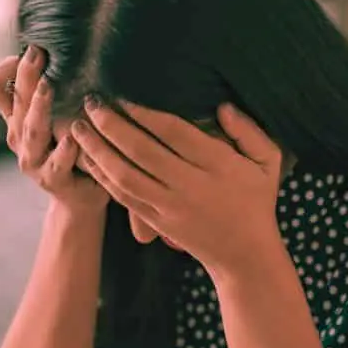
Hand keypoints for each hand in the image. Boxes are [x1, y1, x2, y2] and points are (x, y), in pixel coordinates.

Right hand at [0, 48, 107, 214]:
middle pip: (17, 104)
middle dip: (27, 77)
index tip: (32, 50)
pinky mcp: (53, 181)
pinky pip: (56, 165)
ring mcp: (34, 162)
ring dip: (40, 108)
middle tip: (37, 54)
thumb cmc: (68, 152)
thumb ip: (41, 91)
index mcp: (16, 119)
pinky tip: (72, 137)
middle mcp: (19, 139)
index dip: (8, 68)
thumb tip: (40, 50)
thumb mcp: (51, 119)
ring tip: (49, 86)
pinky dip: (64, 151)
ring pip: (32, 132)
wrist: (79, 198)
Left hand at [73, 100, 284, 275]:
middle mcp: (190, 186)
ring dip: (99, 151)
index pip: (175, 134)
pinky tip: (87, 158)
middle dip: (112, 126)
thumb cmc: (255, 200)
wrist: (244, 255)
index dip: (145, 113)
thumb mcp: (268, 161)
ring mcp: (170, 207)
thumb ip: (248, 131)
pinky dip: (103, 177)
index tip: (122, 93)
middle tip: (91, 102)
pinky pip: (124, 197)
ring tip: (78, 128)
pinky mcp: (157, 222)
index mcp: (217, 166)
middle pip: (143, 152)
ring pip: (126, 176)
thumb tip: (222, 106)